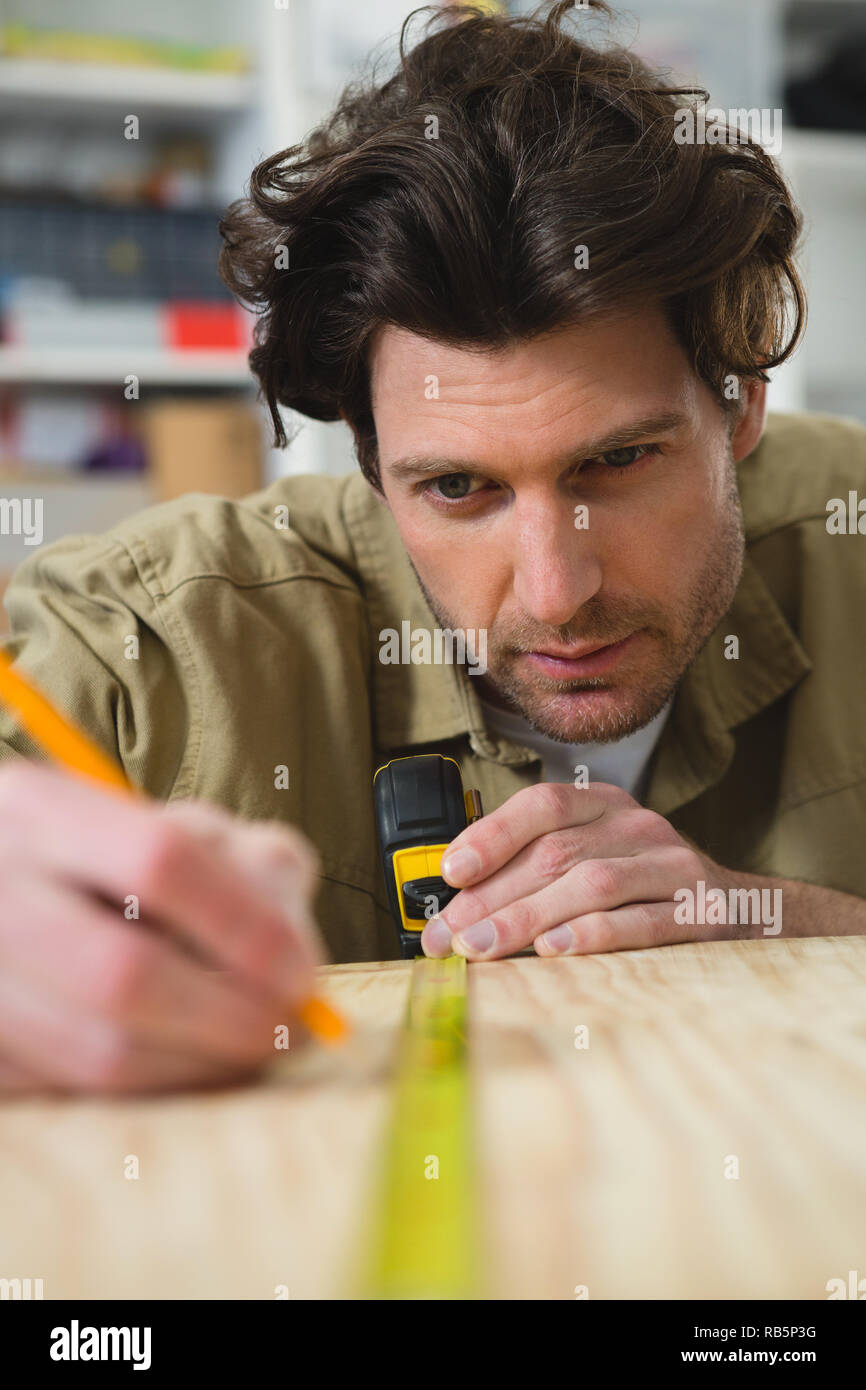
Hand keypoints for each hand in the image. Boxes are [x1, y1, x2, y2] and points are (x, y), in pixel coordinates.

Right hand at [0, 761, 323, 1093]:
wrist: (3, 883)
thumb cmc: (115, 858)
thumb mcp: (178, 826)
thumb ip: (248, 866)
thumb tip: (294, 959)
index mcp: (43, 809)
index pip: (159, 861)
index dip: (246, 928)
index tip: (300, 974)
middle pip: (123, 974)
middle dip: (230, 1018)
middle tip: (288, 1029)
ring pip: (98, 1053)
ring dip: (200, 1066)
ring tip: (249, 1050)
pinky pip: (75, 1091)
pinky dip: (151, 1086)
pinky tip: (186, 1062)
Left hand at [421, 781, 744, 959]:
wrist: (745, 909)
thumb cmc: (647, 887)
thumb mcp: (595, 858)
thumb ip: (537, 870)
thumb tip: (459, 906)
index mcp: (603, 805)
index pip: (542, 806)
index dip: (491, 836)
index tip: (451, 872)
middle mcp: (636, 825)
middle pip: (554, 853)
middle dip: (491, 897)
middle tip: (447, 936)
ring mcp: (671, 864)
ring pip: (589, 883)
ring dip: (527, 917)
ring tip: (483, 947)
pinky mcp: (698, 910)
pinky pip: (640, 920)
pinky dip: (593, 934)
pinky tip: (554, 951)